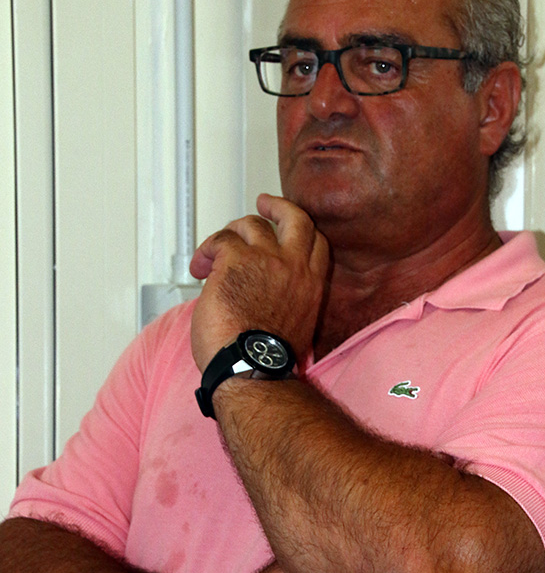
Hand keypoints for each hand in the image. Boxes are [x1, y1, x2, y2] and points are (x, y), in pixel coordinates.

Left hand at [190, 194, 328, 371]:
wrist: (252, 369)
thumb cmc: (264, 360)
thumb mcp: (293, 326)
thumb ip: (287, 301)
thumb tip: (266, 295)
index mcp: (311, 286)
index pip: (317, 243)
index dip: (300, 230)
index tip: (288, 226)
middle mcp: (294, 268)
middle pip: (295, 218)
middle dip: (278, 206)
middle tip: (264, 203)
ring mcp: (268, 260)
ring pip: (251, 224)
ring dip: (230, 234)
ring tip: (213, 254)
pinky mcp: (237, 260)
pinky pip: (220, 240)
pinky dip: (206, 251)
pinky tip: (199, 268)